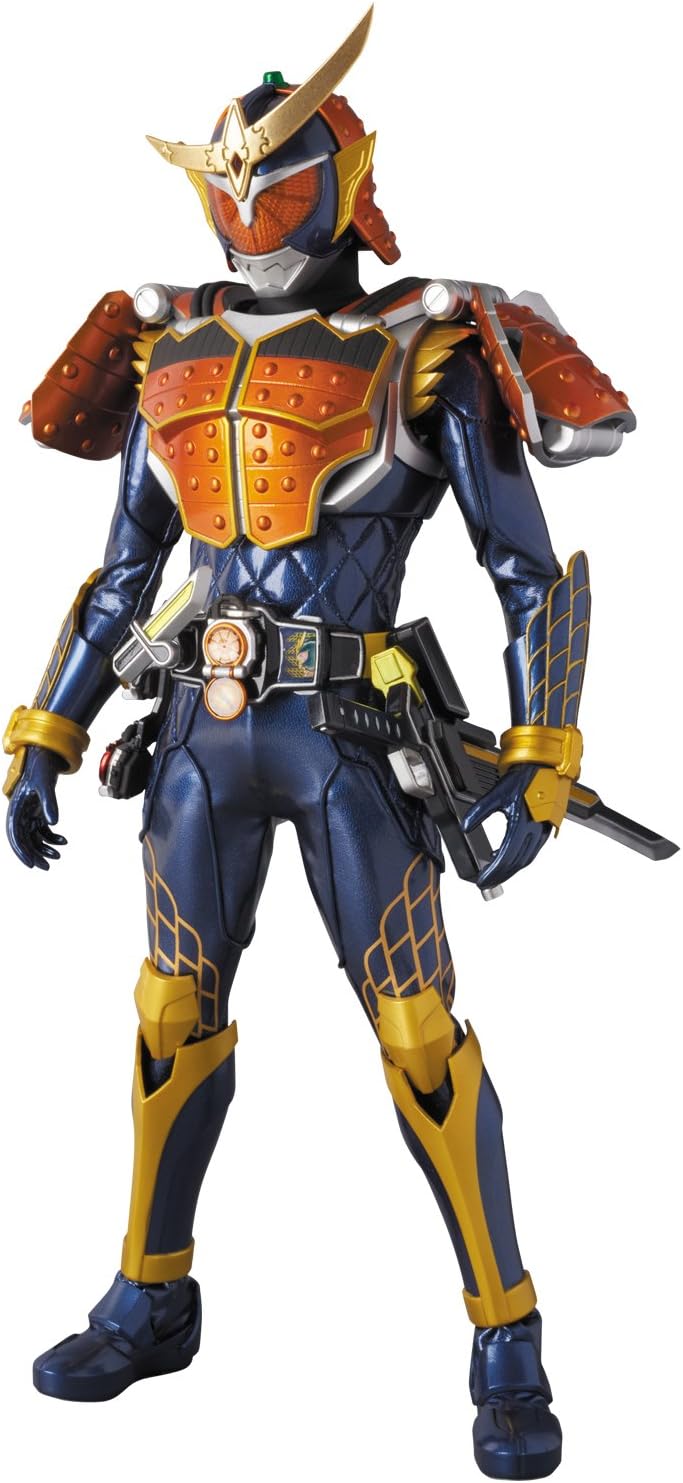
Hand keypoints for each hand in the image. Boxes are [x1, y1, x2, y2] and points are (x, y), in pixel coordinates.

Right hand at [6, 746, 67, 869]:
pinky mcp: (37, 812)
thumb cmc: (41, 768)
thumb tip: (54, 822)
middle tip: (46, 866)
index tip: (31, 863)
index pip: (14, 834)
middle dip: (34, 854)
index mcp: (16, 807)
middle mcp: (20, 812)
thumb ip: (49, 803)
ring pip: (33, 837)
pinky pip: (42, 830)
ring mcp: (28, 813)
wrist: (45, 757)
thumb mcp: (45, 784)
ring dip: (44, 847)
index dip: (21, 850)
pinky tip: (63, 841)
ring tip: (57, 855)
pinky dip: (52, 837)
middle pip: (24, 839)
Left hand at [463, 763, 550, 889]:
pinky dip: (519, 858)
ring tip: (495, 873)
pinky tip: (508, 856)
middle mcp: (535, 831)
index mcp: (522, 824)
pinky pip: (531, 851)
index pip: (505, 857)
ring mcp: (543, 832)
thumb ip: (479, 811)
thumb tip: (466, 826)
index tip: (482, 881)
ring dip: (510, 869)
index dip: (493, 873)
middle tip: (487, 881)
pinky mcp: (546, 830)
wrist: (546, 768)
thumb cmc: (525, 778)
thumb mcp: (496, 793)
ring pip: (525, 860)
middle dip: (500, 875)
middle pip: (516, 864)